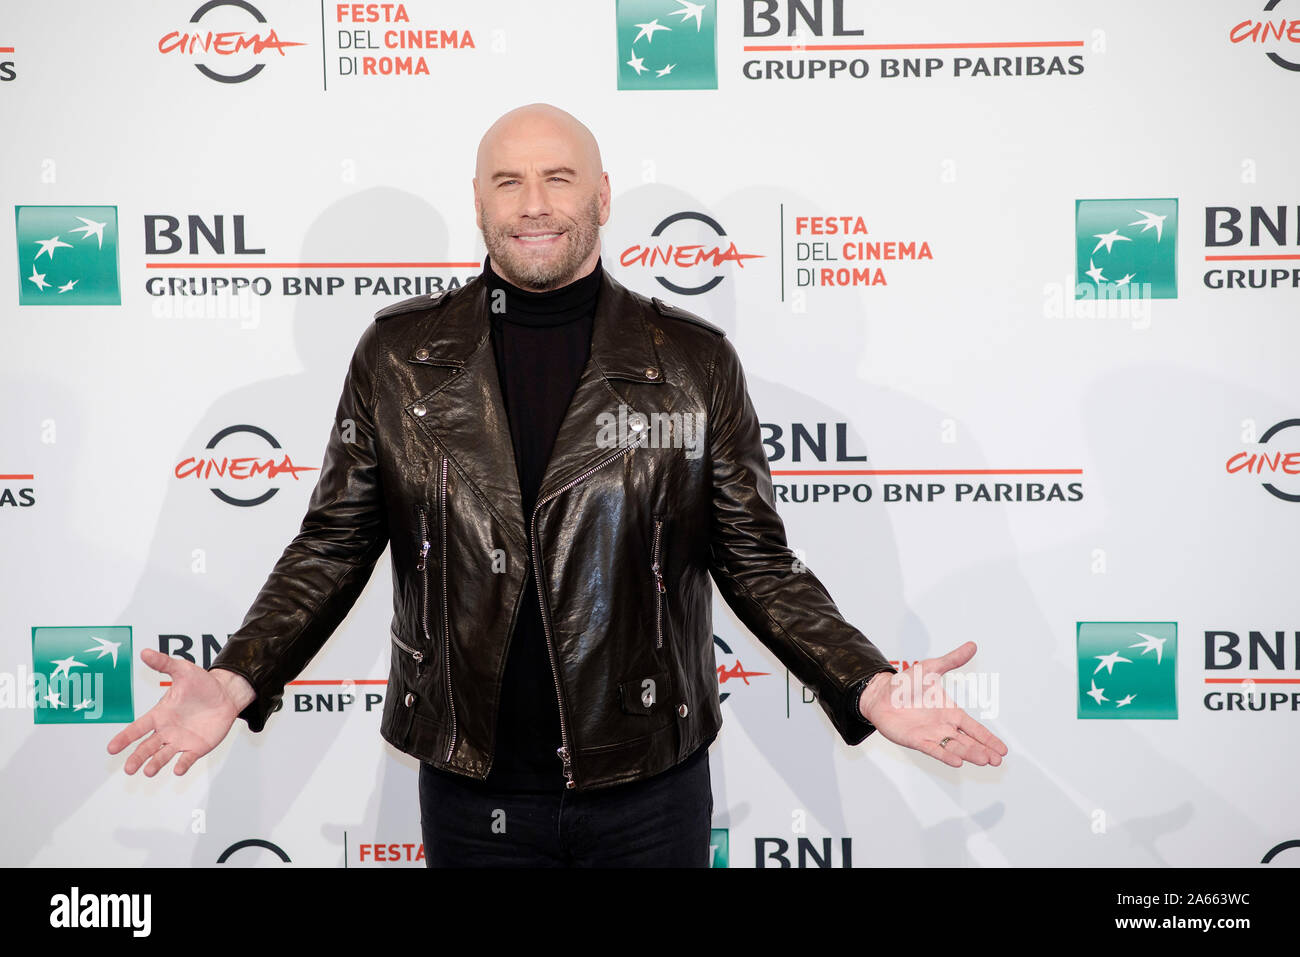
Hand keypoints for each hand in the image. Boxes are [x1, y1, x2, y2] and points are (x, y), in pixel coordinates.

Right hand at [106, 649, 252, 775]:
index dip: (124, 738)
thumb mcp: (183, 670)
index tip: (111, 748)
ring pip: (163, 755)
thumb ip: (164, 663)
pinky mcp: (197, 747)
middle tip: (128, 769)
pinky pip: (187, 758)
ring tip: (148, 772)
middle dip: (136, 758)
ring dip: (155, 764)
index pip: (137, 728)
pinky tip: (178, 770)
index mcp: (160, 714)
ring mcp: (181, 740)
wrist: (226, 694)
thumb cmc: (202, 683)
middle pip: (147, 747)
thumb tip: (144, 652)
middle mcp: (167, 730)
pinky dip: (182, 765)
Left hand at [858, 641, 1006, 767]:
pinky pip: (934, 750)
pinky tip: (958, 762)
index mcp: (950, 712)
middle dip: (983, 750)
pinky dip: (946, 755)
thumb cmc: (905, 683)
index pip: (974, 728)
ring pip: (955, 747)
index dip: (988, 738)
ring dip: (970, 754)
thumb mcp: (930, 668)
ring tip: (984, 760)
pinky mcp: (916, 740)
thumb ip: (952, 660)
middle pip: (968, 741)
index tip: (1003, 749)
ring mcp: (931, 735)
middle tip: (998, 759)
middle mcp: (943, 726)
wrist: (880, 694)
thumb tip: (971, 645)